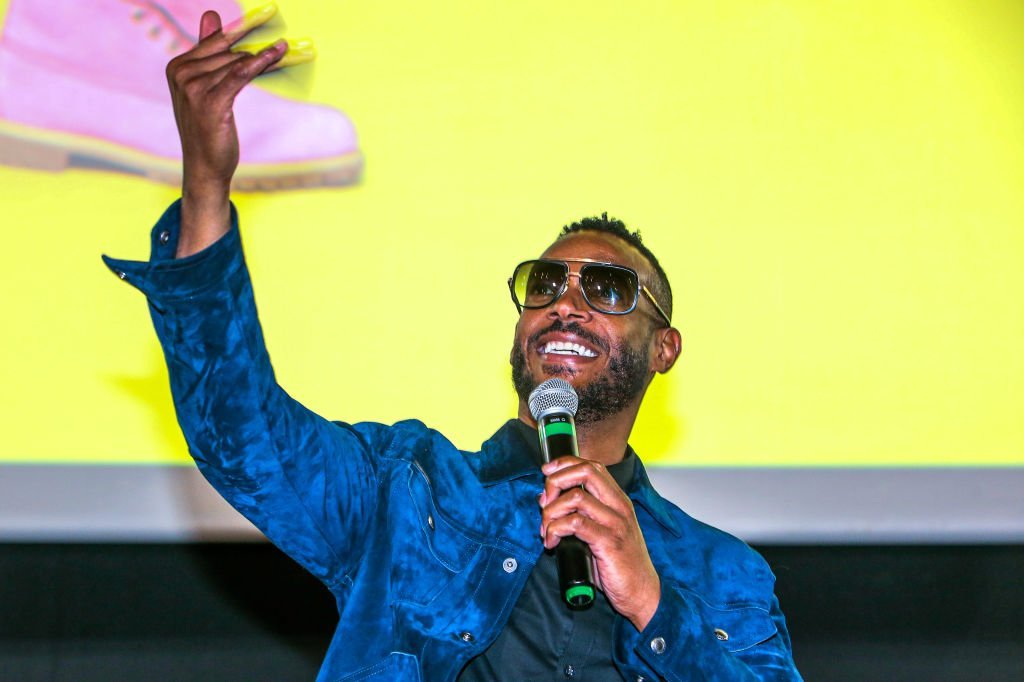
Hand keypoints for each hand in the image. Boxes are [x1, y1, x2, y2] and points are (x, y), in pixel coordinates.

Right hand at [165, 9, 285, 255]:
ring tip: (285, 49)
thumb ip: (208, 52)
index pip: (215, 42)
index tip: (265, 14)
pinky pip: (241, 74)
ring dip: (263, 56)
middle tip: (283, 43)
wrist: (204, 167)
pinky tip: (277, 55)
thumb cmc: (208, 129)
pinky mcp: (210, 102)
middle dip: (255, 47)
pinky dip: (261, 63)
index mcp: (177, 67)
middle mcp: (181, 73)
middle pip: (227, 51)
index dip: (240, 30)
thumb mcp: (205, 88)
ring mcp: (193, 87)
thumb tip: (212, 14)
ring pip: (237, 62)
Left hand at [540, 456, 660, 629]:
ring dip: (551, 512)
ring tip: (546, 530)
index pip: (592, 466)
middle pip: (584, 472)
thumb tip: (546, 500)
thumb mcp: (601, 534)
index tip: (547, 472)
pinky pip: (574, 524)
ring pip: (575, 497)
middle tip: (544, 503)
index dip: (565, 464)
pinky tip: (552, 543)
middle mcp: (619, 507)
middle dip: (556, 481)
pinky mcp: (609, 542)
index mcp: (619, 501)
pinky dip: (555, 530)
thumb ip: (579, 515)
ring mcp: (616, 523)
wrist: (643, 593)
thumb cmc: (619, 565)